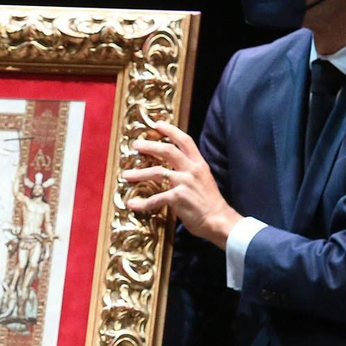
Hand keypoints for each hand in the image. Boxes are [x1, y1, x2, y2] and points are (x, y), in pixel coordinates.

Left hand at [124, 121, 240, 246]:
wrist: (219, 221)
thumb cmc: (210, 204)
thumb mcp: (204, 181)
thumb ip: (190, 172)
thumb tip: (173, 170)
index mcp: (199, 164)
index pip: (185, 141)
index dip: (171, 131)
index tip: (158, 124)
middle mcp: (192, 170)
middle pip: (167, 150)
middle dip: (149, 146)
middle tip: (136, 145)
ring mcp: (184, 182)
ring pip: (157, 172)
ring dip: (139, 173)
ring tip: (126, 175)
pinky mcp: (178, 197)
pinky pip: (155, 198)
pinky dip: (143, 203)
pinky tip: (133, 204)